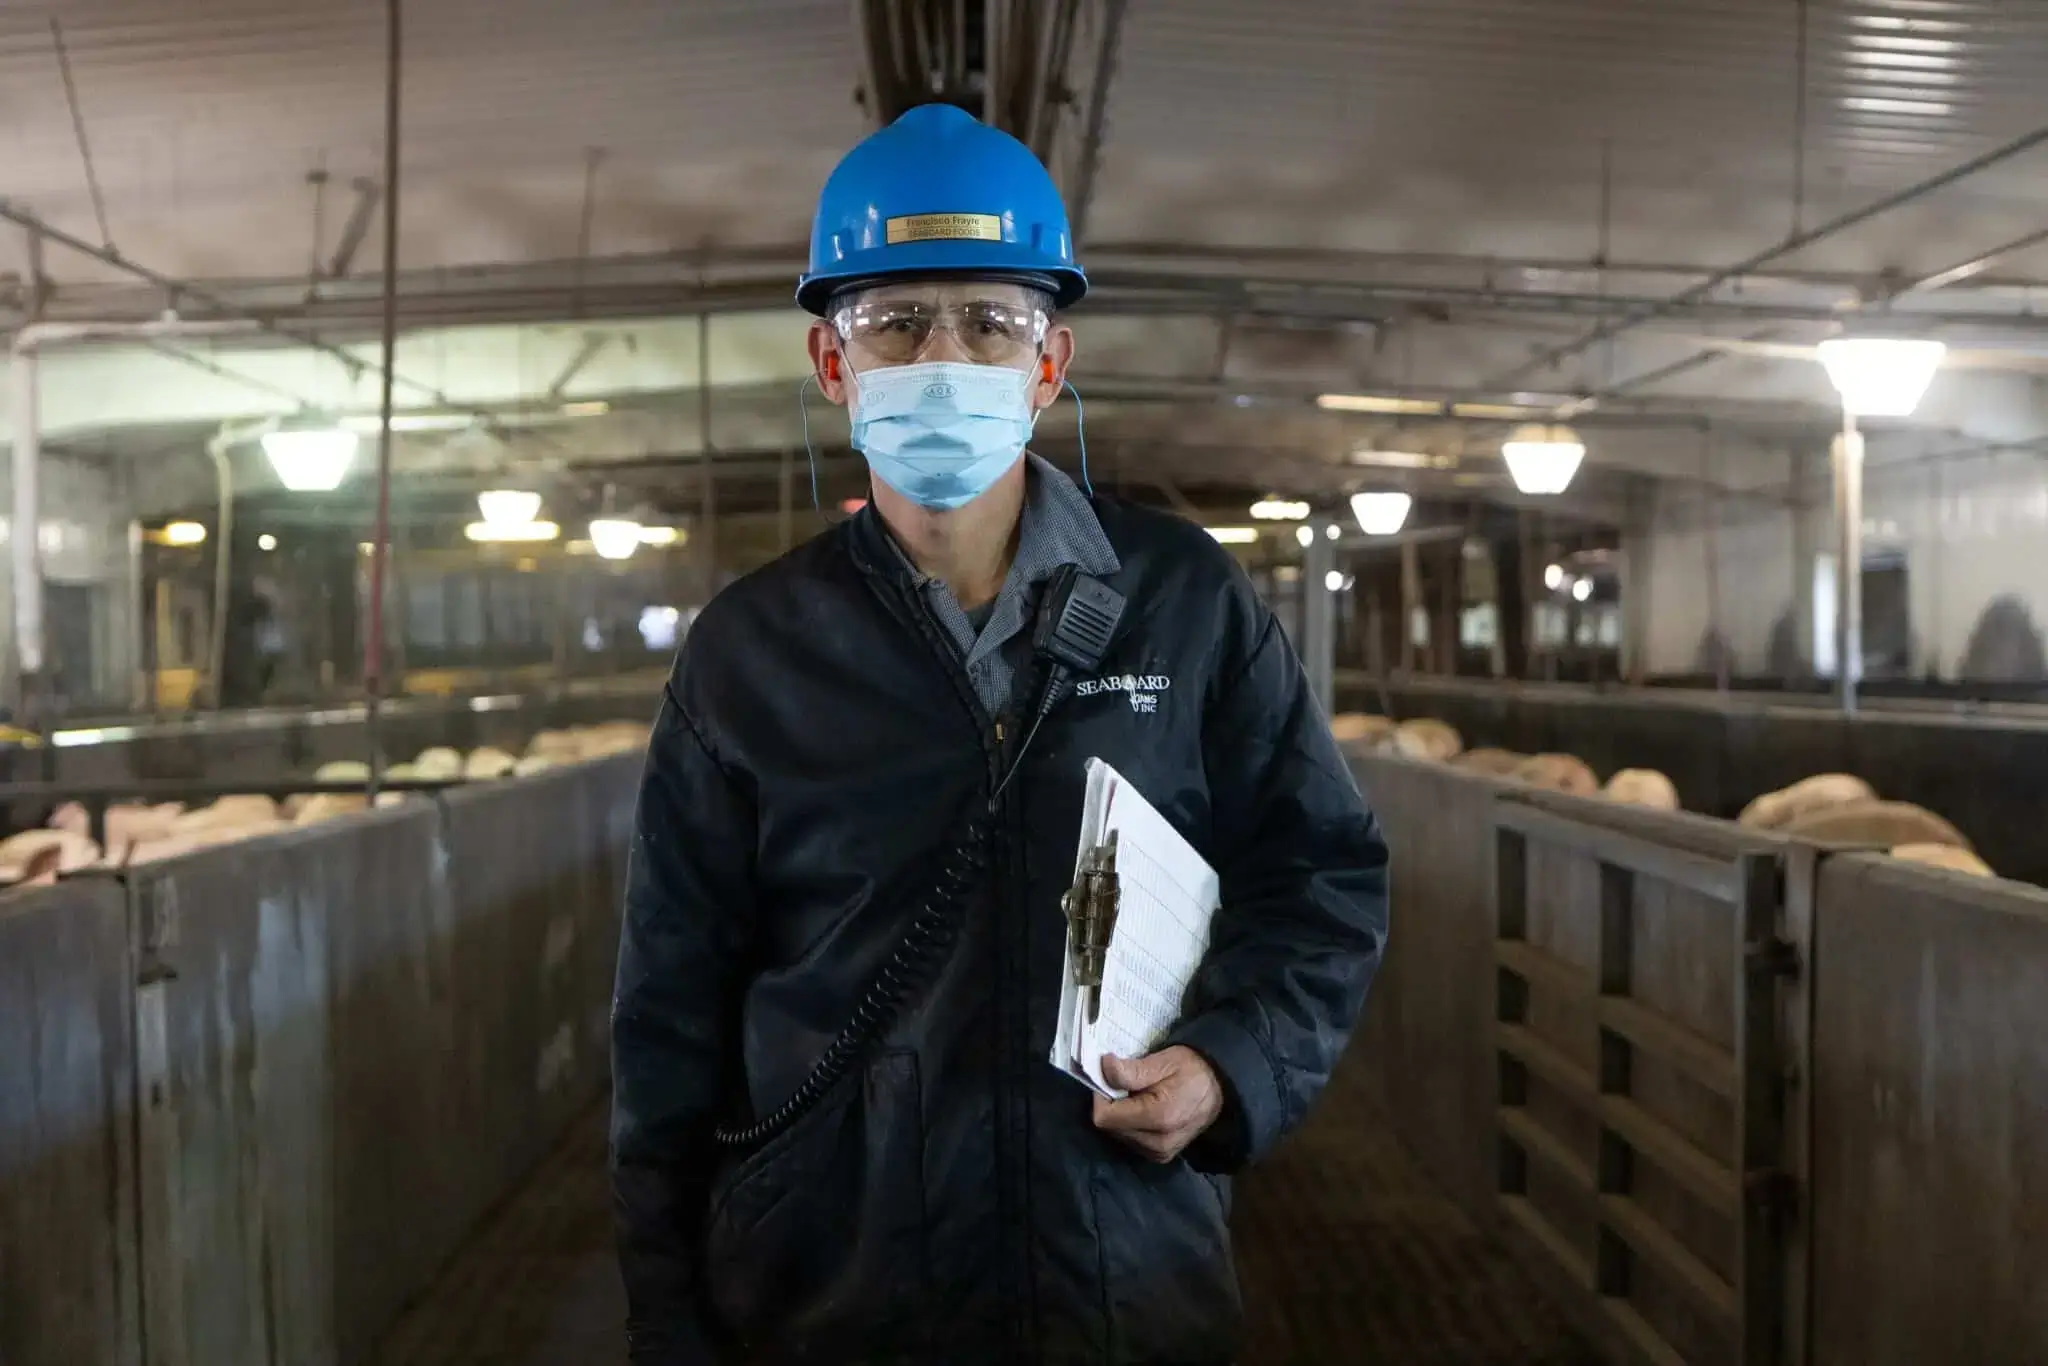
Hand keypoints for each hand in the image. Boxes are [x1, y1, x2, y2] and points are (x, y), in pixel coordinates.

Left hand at [1092, 1046, 1223, 1162]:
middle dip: (1111, 1104)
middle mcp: (1157, 1143)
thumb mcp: (1164, 1062)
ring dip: (1121, 1114)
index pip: (1105, 1118)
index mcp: (1158, 1117)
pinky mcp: (1161, 1156)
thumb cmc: (1192, 1069)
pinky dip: (1130, 1124)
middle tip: (1127, 1084)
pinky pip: (1130, 1141)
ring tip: (1139, 1096)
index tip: (1110, 1077)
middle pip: (1109, 1128)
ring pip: (1118, 1135)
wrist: (1221, 1088)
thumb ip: (1132, 1070)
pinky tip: (1144, 1109)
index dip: (1100, 1095)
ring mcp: (1159, 1153)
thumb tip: (1103, 1067)